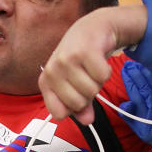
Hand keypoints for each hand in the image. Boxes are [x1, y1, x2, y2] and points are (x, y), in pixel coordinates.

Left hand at [39, 8, 119, 125]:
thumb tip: (88, 121)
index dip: (72, 108)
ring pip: (91, 90)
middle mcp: (52, 71)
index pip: (58, 113)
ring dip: (98, 81)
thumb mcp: (75, 85)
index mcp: (46, 82)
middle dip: (88, 95)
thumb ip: (80, 107)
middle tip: (86, 77)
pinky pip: (103, 76)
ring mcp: (67, 60)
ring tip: (91, 67)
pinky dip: (106, 71)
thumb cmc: (80, 60)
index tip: (75, 94)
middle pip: (77, 103)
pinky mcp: (84, 52)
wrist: (92, 29)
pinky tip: (99, 60)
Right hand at [119, 62, 151, 147]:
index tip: (125, 72)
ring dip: (149, 75)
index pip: (136, 99)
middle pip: (146, 92)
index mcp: (147, 125)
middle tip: (130, 65)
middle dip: (137, 76)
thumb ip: (131, 118)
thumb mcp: (144, 131)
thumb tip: (125, 104)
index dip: (130, 84)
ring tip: (141, 65)